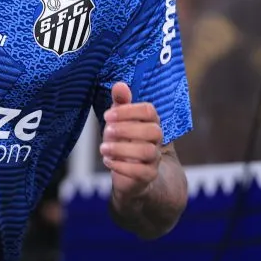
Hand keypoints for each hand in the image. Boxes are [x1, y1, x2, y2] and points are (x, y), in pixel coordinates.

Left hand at [100, 82, 163, 200]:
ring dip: (122, 149)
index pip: (149, 111)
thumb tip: (119, 85)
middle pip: (153, 131)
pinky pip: (141, 172)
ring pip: (147, 152)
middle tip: (107, 130)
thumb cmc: (125, 140)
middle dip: (126, 129)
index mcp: (150, 121)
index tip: (108, 115)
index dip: (128, 111)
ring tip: (103, 148)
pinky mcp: (148, 176)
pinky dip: (122, 166)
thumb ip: (120, 103)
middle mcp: (156, 139)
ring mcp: (155, 158)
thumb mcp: (120, 120)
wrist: (131, 173)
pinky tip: (108, 161)